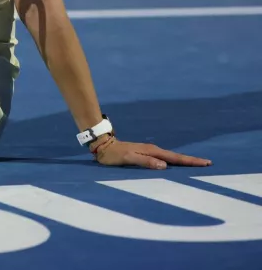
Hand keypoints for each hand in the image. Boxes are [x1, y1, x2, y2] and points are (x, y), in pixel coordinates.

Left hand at [93, 136, 211, 169]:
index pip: (175, 158)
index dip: (190, 161)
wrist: (103, 146)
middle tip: (208, 163)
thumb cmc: (113, 155)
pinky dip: (174, 161)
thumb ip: (145, 162)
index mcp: (152, 151)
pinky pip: (164, 158)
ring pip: (171, 157)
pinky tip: (176, 165)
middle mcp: (153, 150)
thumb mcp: (128, 158)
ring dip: (184, 161)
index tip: (206, 162)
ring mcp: (150, 152)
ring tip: (197, 165)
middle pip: (176, 157)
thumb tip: (164, 166)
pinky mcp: (146, 154)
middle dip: (192, 160)